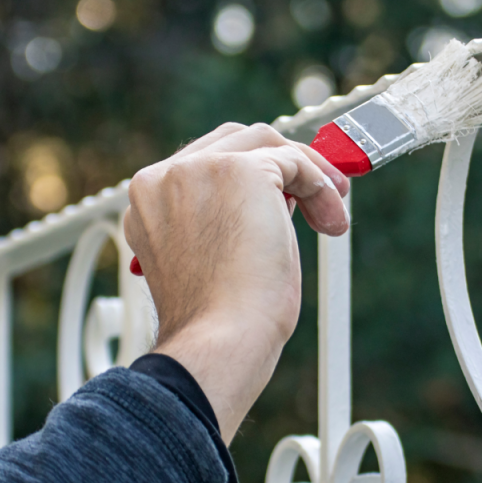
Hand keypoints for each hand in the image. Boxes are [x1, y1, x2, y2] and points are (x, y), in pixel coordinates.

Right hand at [124, 123, 349, 441]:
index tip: (288, 197)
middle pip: (234, 141)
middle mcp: (164, 178)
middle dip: (282, 162)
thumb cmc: (221, 320)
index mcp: (149, 201)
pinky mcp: (240, 171)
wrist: (221, 341)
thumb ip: (228, 218)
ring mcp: (197, 169)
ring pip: (265, 143)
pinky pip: (294, 161)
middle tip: (322, 192)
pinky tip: (332, 220)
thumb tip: (279, 197)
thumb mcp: (213, 258)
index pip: (206, 164)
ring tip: (331, 213)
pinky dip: (320, 185)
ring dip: (307, 171)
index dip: (253, 174)